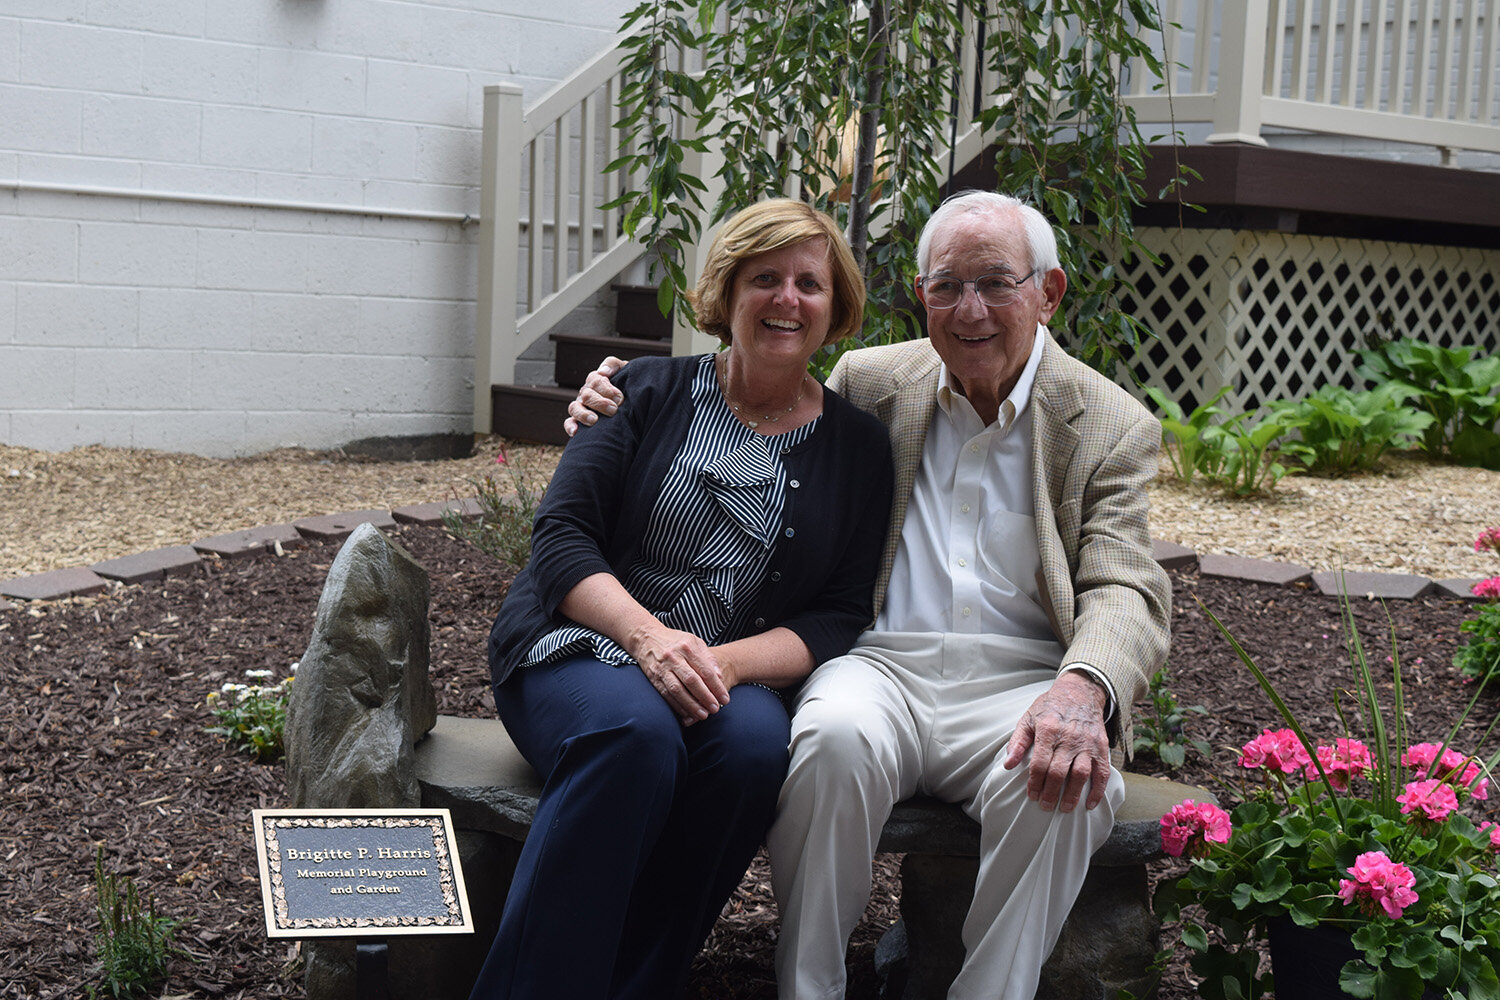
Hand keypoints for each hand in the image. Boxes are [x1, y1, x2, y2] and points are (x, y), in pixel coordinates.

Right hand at [563, 357, 628, 436]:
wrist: (633, 401)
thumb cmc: (628, 385)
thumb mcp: (625, 370)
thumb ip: (613, 365)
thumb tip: (602, 372)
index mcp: (596, 380)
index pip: (595, 381)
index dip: (607, 389)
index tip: (620, 398)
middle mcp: (586, 392)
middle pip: (586, 395)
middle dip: (600, 402)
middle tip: (614, 409)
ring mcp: (581, 406)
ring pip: (574, 408)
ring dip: (583, 414)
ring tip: (594, 420)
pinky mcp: (578, 420)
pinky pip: (569, 422)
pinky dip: (570, 426)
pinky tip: (576, 432)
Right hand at [627, 622, 730, 725]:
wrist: (646, 637)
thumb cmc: (675, 641)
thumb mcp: (694, 642)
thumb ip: (708, 658)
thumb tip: (719, 676)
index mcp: (687, 647)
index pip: (705, 670)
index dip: (716, 687)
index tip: (725, 699)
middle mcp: (674, 658)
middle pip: (692, 681)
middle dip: (705, 697)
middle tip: (715, 709)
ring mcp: (662, 668)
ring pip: (677, 690)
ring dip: (691, 705)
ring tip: (703, 715)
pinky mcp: (653, 678)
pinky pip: (666, 694)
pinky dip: (677, 706)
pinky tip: (687, 713)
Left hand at [1002, 672, 1110, 811]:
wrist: (1079, 692)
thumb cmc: (1050, 707)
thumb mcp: (1028, 718)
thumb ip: (1017, 742)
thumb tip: (1008, 764)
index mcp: (1048, 729)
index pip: (1040, 763)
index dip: (1035, 782)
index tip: (1031, 795)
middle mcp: (1068, 737)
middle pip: (1059, 771)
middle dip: (1051, 792)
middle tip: (1045, 806)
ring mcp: (1087, 742)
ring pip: (1081, 774)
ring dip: (1073, 794)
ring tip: (1065, 808)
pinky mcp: (1101, 746)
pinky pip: (1102, 772)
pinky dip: (1098, 790)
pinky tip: (1090, 803)